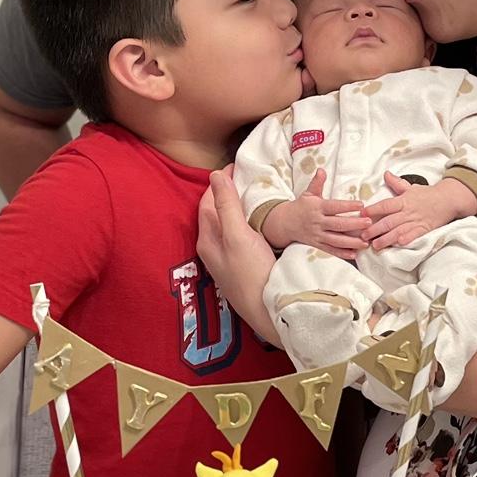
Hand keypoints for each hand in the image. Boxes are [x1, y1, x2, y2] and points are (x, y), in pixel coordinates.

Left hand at [198, 167, 281, 345]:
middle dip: (227, 193)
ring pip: (228, 226)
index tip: (236, 166)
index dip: (219, 182)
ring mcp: (227, 260)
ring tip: (253, 194)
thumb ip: (227, 205)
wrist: (269, 311)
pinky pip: (239, 237)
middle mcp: (213, 249)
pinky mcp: (242, 267)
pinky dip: (246, 223)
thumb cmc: (251, 273)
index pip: (207, 202)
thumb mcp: (238, 235)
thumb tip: (215, 174)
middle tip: (245, 177)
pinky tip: (259, 223)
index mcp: (207, 240)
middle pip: (216, 213)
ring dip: (237, 209)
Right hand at [262, 170, 369, 259]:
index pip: (334, 206)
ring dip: (351, 242)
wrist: (284, 223)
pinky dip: (341, 253)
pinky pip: (330, 250)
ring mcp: (317, 235)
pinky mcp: (316, 245)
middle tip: (369, 223)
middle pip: (338, 224)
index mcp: (317, 207)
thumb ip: (317, 182)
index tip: (361, 205)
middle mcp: (317, 222)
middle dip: (354, 224)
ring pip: (336, 240)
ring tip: (365, 242)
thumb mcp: (308, 193)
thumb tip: (322, 169)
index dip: (347, 206)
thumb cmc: (301, 206)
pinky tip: (353, 254)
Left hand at [364, 173, 476, 251]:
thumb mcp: (411, 187)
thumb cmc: (428, 194)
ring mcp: (416, 221)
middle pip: (388, 221)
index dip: (373, 209)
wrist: (449, 199)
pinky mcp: (424, 229)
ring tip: (375, 245)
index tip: (362, 213)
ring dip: (386, 239)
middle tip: (363, 236)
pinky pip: (414, 235)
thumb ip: (396, 183)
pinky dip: (406, 240)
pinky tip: (398, 244)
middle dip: (375, 229)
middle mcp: (408, 211)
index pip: (385, 205)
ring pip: (398, 231)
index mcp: (403, 200)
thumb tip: (385, 174)